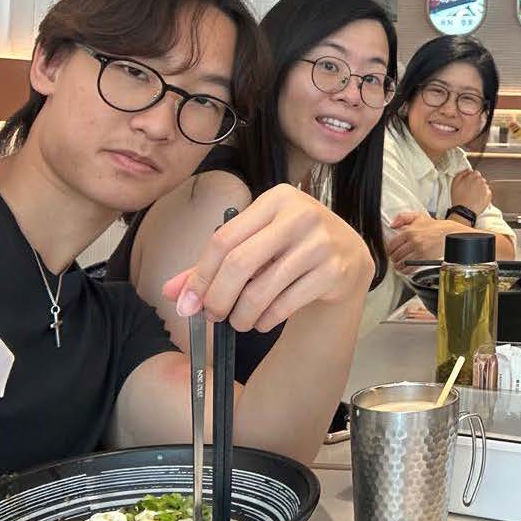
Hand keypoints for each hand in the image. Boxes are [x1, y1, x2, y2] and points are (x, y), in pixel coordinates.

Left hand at [163, 184, 373, 332]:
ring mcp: (321, 242)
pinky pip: (285, 304)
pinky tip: (264, 320)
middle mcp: (301, 214)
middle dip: (217, 298)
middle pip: (239, 263)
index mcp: (277, 198)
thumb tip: (172, 292)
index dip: (200, 275)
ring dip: (241, 316)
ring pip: (261, 289)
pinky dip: (266, 320)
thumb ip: (214, 264)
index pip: (223, 239)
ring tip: (239, 321)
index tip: (188, 302)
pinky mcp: (334, 270)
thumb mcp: (257, 242)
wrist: (349, 254)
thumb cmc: (293, 246)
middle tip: (212, 315)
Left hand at [385, 209, 458, 268]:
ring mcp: (419, 251)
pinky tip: (405, 269)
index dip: (389, 249)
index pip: (392, 244)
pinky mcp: (424, 259)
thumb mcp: (418, 216)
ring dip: (398, 265)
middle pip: (396, 254)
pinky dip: (405, 270)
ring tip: (398, 264)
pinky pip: (410, 268)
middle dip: (393, 258)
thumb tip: (392, 225)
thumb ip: (402, 217)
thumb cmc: (435, 227)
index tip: (390, 251)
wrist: (449, 234)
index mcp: (409, 231)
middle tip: (394, 258)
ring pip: (401, 262)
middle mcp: (413, 241)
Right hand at [449, 169, 490, 212]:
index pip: (475, 173)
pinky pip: (487, 193)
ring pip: (484, 186)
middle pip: (480, 179)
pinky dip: (483, 196)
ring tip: (473, 196)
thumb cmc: (459, 198)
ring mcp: (486, 188)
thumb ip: (461, 173)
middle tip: (469, 190)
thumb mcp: (455, 183)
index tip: (468, 182)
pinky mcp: (489, 196)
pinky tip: (477, 199)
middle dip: (476, 183)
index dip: (471, 178)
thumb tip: (467, 170)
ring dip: (480, 189)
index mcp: (474, 176)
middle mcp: (481, 181)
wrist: (464, 211)